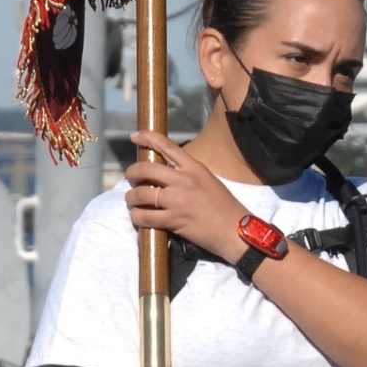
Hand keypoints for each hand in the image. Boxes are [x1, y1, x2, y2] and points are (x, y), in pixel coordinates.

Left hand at [124, 131, 242, 259]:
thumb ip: (187, 174)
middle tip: (131, 180)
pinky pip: (144, 217)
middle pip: (146, 169)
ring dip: (130, 198)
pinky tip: (139, 217)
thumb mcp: (207, 180)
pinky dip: (136, 217)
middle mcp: (184, 180)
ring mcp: (177, 200)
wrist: (235, 230)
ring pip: (139, 194)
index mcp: (194, 167)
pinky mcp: (173, 220)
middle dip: (132, 173)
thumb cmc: (223, 206)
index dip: (148, 138)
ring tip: (133, 202)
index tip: (134, 136)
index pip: (167, 146)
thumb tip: (164, 172)